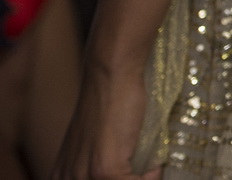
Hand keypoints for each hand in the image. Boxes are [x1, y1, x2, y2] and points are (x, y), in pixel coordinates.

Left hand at [53, 60, 156, 179]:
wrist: (111, 78)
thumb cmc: (109, 105)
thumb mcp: (92, 144)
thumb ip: (96, 164)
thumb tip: (136, 172)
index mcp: (61, 176)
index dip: (127, 177)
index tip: (138, 172)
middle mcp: (67, 179)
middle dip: (133, 178)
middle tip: (148, 171)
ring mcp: (84, 176)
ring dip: (143, 178)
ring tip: (152, 167)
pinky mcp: (104, 170)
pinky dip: (153, 176)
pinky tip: (155, 164)